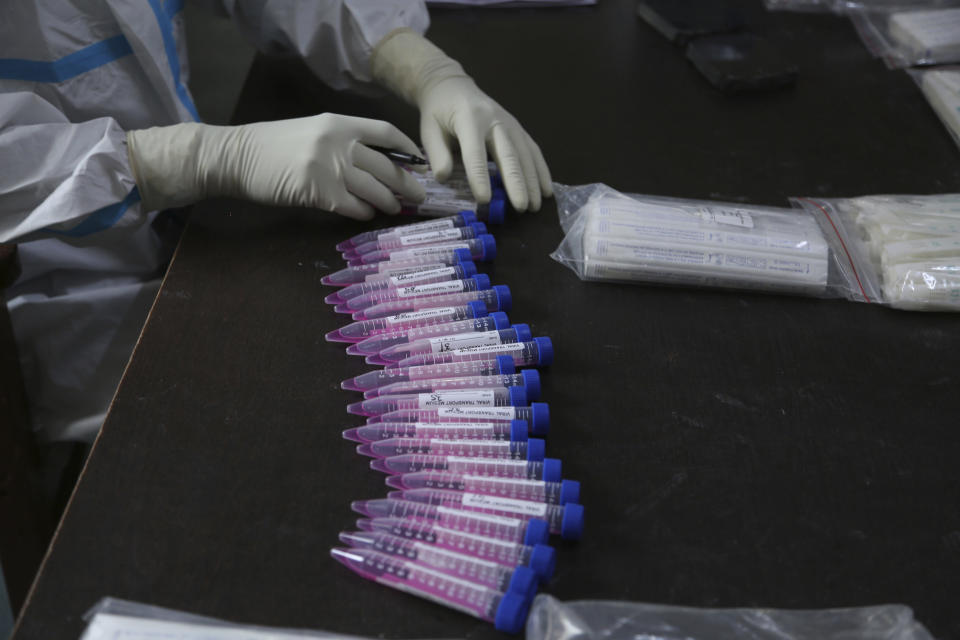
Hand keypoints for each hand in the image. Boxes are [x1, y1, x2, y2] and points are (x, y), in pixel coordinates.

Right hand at [127, 114, 425, 219]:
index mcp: (338, 122)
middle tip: (419, 196)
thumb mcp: (312, 132)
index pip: (384, 132)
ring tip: (395, 209)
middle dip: (406, 182)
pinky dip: (363, 212)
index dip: (408, 148)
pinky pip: (351, 205)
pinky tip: (367, 215)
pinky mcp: (316, 190)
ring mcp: (327, 165)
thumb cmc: (273, 146)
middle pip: (385, 164)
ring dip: (388, 202)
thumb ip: (343, 142)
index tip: (422, 163)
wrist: (236, 156)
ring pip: (372, 187)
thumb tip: (377, 164)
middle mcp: (337, 141)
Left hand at [372, 30, 552, 211]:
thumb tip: (443, 177)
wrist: (452, 87)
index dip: (480, 176)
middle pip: (508, 154)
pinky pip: (533, 150)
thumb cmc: (439, 112)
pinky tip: (546, 190)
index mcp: (469, 119)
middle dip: (516, 182)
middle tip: (521, 207)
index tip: (485, 200)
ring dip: (532, 181)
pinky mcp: (518, 128)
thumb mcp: (429, 130)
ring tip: (534, 206)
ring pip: (525, 154)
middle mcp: (495, 120)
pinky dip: (541, 171)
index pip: (475, 152)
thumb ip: (437, 154)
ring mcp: (510, 123)